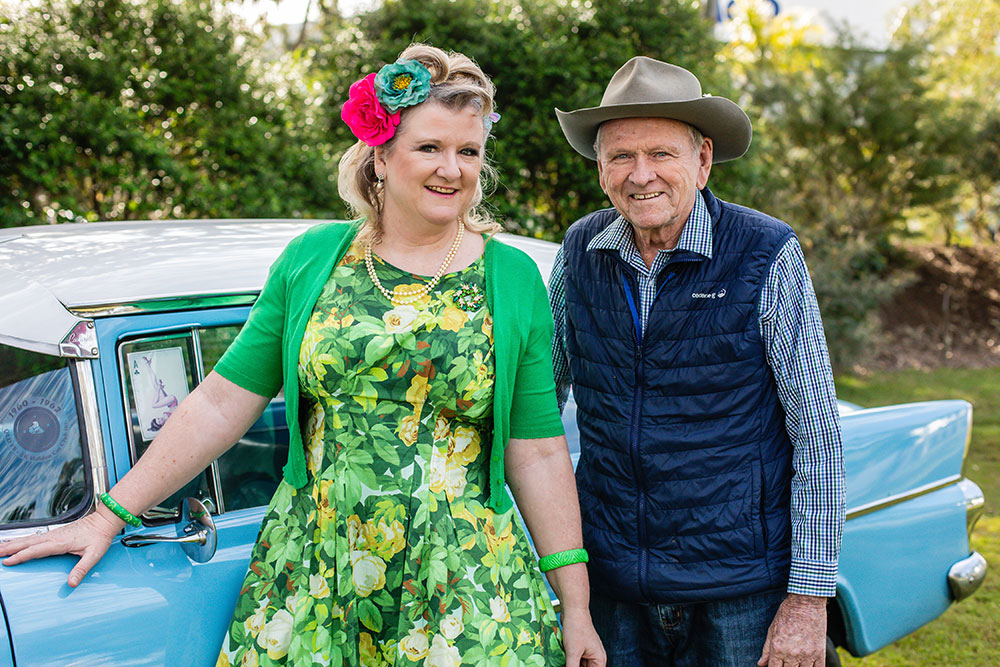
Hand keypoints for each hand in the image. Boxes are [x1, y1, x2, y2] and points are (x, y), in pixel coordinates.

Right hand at [0, 509, 121, 586]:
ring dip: (12, 543)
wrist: (104, 521)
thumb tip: (72, 583)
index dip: (21, 556)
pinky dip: (21, 540)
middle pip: (26, 543)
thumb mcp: (94, 555)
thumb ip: (82, 569)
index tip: (7, 561)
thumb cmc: (99, 537)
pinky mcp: (54, 534)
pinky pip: (33, 538)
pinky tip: (15, 543)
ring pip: (28, 539)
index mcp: (60, 542)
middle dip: (9, 548)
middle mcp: (54, 537)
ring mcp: (53, 534)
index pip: (36, 550)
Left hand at [561, 604, 606, 666]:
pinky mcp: (579, 649)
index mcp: (599, 660)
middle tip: (566, 664)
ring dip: (571, 665)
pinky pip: (575, 660)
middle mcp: (596, 658)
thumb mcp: (573, 652)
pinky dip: (568, 662)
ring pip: (579, 666)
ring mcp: (587, 653)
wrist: (573, 610)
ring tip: (564, 661)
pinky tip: (562, 661)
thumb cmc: (576, 628)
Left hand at [757, 593, 826, 666]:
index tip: (776, 666)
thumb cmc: (787, 614)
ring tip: (796, 662)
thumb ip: (767, 649)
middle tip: (787, 661)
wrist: (806, 602)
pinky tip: (808, 664)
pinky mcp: (820, 652)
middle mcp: (792, 654)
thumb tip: (761, 664)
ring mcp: (807, 655)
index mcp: (778, 648)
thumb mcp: (772, 630)